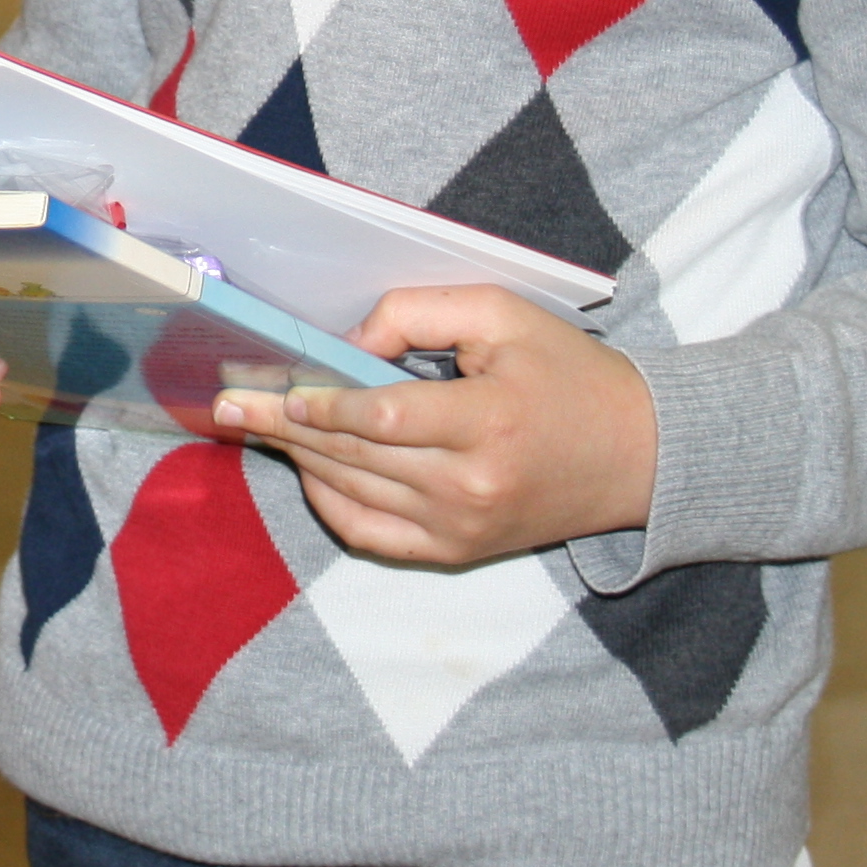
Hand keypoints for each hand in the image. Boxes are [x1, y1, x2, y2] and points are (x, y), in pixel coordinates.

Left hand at [213, 284, 656, 567]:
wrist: (636, 455)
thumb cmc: (567, 374)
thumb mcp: (503, 316)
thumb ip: (419, 315)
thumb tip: (347, 344)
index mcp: (489, 421)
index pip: (385, 417)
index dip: (325, 404)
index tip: (279, 386)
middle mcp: (471, 485)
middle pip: (356, 455)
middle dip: (285, 427)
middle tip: (230, 405)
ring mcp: (461, 527)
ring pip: (354, 493)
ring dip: (298, 458)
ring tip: (254, 426)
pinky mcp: (457, 551)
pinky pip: (372, 536)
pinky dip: (331, 504)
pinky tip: (307, 469)